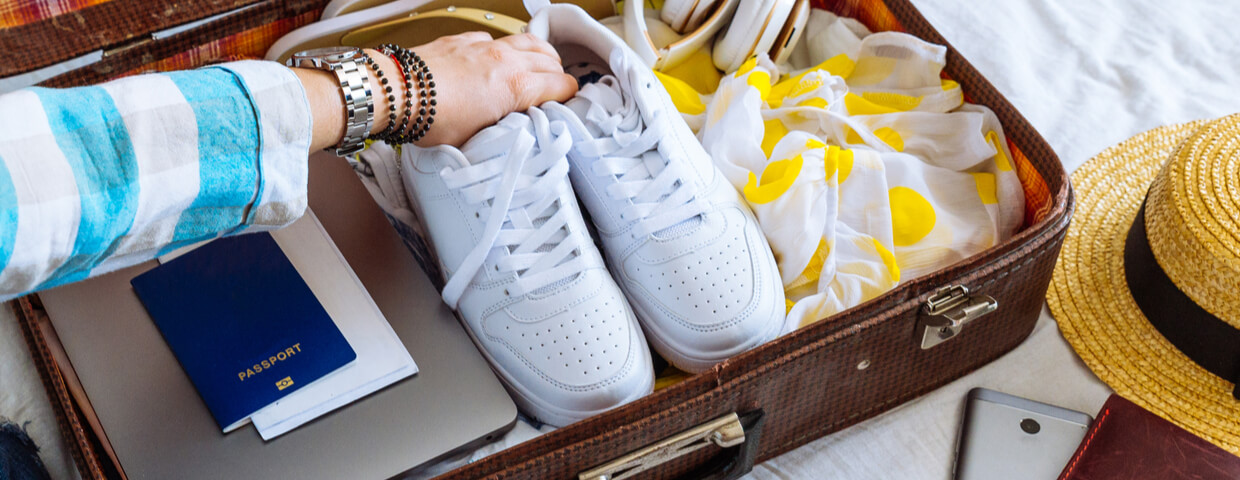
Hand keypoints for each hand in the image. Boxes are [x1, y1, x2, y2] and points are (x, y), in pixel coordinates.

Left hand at [412, 32, 577, 146]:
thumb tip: (509, 140)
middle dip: (558, 76)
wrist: (396, 91)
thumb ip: (500, 134)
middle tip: (555, 90)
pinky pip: (496, 38)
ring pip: (528, 41)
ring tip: (541, 66)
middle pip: (550, 61)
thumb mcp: (475, 139)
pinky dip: (505, 47)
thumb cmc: (429, 116)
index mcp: (516, 86)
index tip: (564, 107)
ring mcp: (485, 46)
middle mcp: (506, 60)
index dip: (568, 98)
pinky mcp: (464, 40)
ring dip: (540, 55)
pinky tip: (499, 58)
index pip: (562, 85)